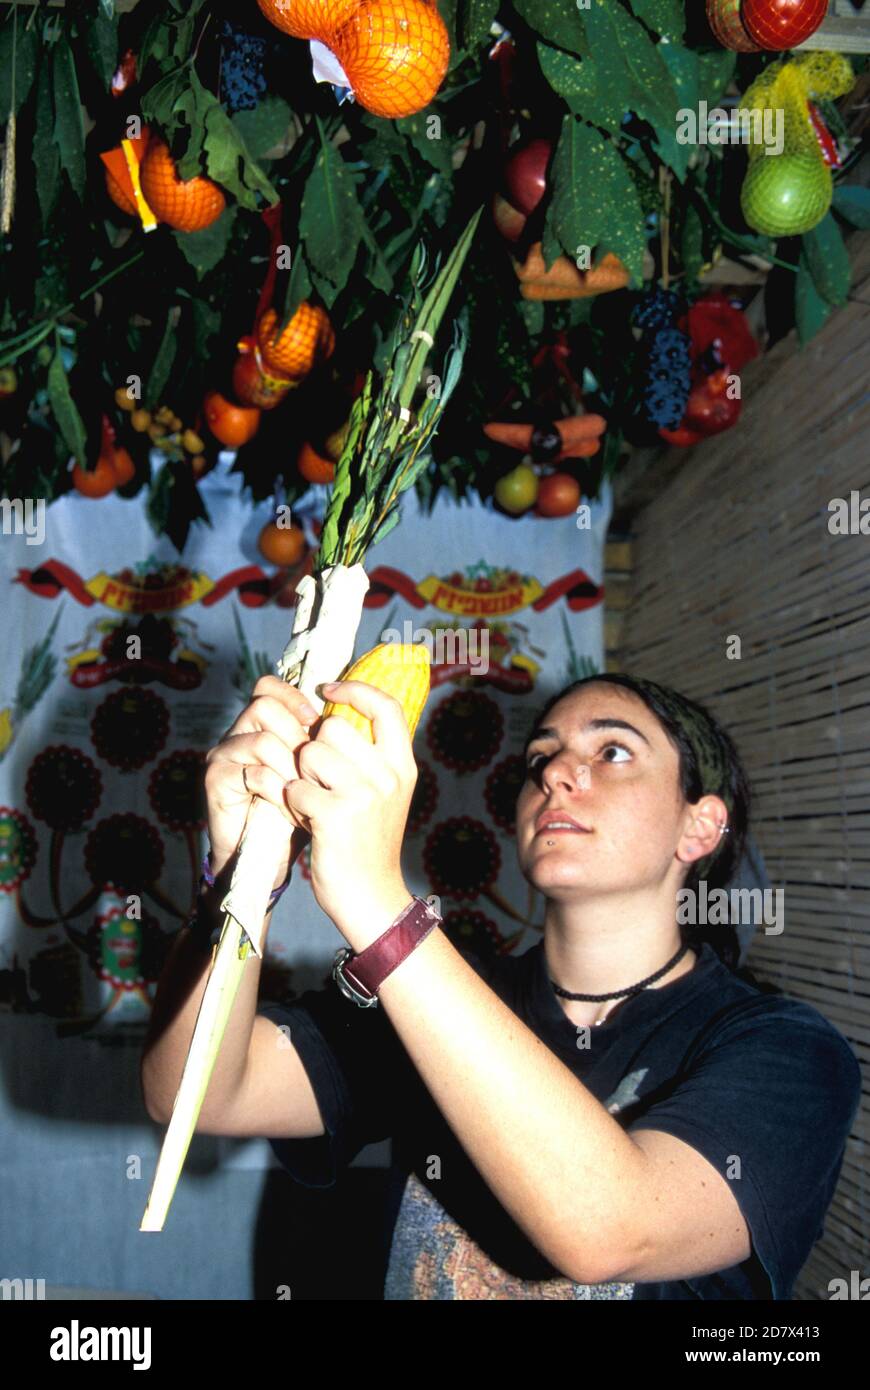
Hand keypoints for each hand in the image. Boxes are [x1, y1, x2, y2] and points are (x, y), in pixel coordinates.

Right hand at [204, 675, 317, 885]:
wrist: (269, 858)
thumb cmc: (298, 811)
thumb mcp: (317, 771)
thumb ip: (325, 741)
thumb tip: (357, 710)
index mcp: (260, 724)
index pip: (268, 687)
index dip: (294, 696)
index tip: (316, 719)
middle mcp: (238, 733)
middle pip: (264, 706)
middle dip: (297, 735)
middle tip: (312, 765)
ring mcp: (223, 755)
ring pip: (261, 739)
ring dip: (290, 766)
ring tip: (305, 789)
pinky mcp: (216, 780)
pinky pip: (253, 773)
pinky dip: (279, 791)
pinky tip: (292, 807)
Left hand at [284, 679, 416, 939]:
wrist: (371, 898)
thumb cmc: (368, 844)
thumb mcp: (385, 796)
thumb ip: (370, 757)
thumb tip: (337, 712)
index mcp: (403, 766)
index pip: (386, 706)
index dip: (355, 689)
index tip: (328, 689)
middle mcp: (389, 776)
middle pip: (333, 727)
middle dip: (313, 747)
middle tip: (315, 779)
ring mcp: (364, 795)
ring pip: (310, 752)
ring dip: (299, 774)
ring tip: (309, 799)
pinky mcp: (336, 816)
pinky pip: (295, 786)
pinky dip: (289, 801)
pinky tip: (302, 819)